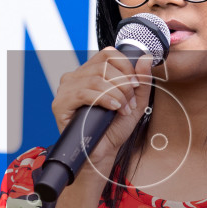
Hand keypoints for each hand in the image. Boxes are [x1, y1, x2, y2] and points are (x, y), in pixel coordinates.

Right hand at [50, 48, 154, 171]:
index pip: (108, 54)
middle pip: (103, 65)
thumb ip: (141, 80)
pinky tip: (113, 109)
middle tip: (129, 102)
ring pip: (96, 79)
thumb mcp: (135, 102)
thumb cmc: (115, 129)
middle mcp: (75, 77)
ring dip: (116, 94)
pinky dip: (104, 99)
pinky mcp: (60, 103)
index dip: (126, 66)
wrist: (103, 153)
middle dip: (123, 84)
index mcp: (90, 72)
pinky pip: (84, 93)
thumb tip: (146, 57)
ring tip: (122, 109)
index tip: (135, 85)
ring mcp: (65, 89)